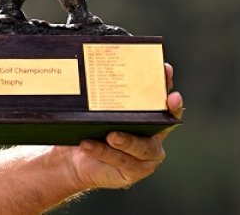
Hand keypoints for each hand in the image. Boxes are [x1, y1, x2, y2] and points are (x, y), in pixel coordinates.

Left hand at [65, 62, 183, 189]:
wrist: (73, 159)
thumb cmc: (87, 130)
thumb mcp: (92, 111)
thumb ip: (98, 96)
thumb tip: (87, 68)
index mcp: (146, 116)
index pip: (160, 97)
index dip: (165, 84)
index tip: (165, 69)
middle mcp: (152, 135)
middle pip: (163, 123)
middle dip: (164, 111)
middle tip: (158, 104)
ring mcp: (146, 155)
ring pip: (143, 147)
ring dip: (128, 141)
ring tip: (111, 135)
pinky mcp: (134, 171)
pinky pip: (122, 162)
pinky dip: (104, 152)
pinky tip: (88, 144)